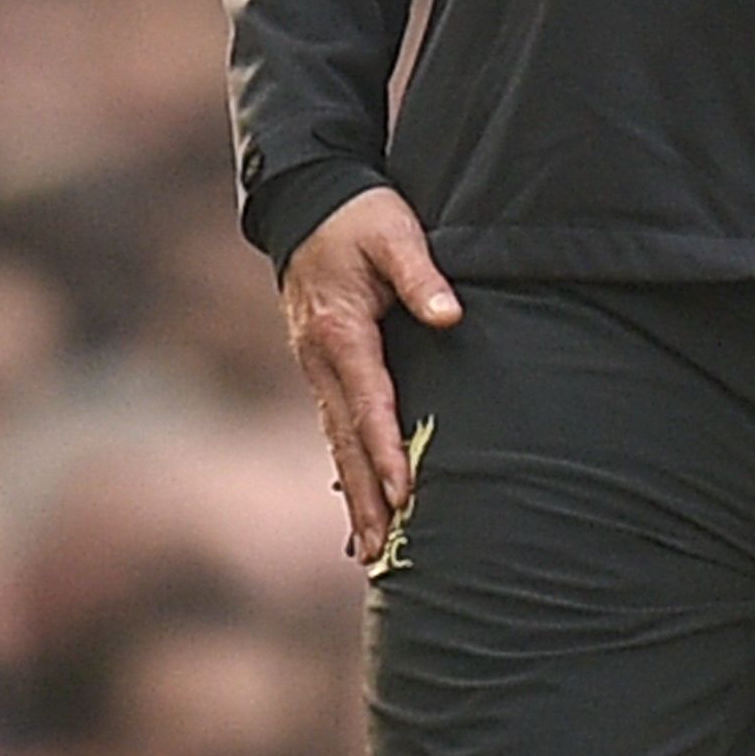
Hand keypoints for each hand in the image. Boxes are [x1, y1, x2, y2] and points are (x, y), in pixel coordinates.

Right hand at [280, 187, 458, 565]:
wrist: (306, 200)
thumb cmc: (357, 216)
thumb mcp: (394, 232)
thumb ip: (422, 274)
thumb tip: (448, 317)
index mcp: (340, 331)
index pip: (369, 403)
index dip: (388, 452)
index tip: (407, 497)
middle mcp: (320, 360)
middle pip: (345, 442)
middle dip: (365, 499)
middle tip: (381, 555)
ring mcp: (316, 368)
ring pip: (337, 443)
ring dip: (354, 496)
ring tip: (370, 552)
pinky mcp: (323, 369)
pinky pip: (336, 428)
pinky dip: (348, 470)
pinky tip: (360, 503)